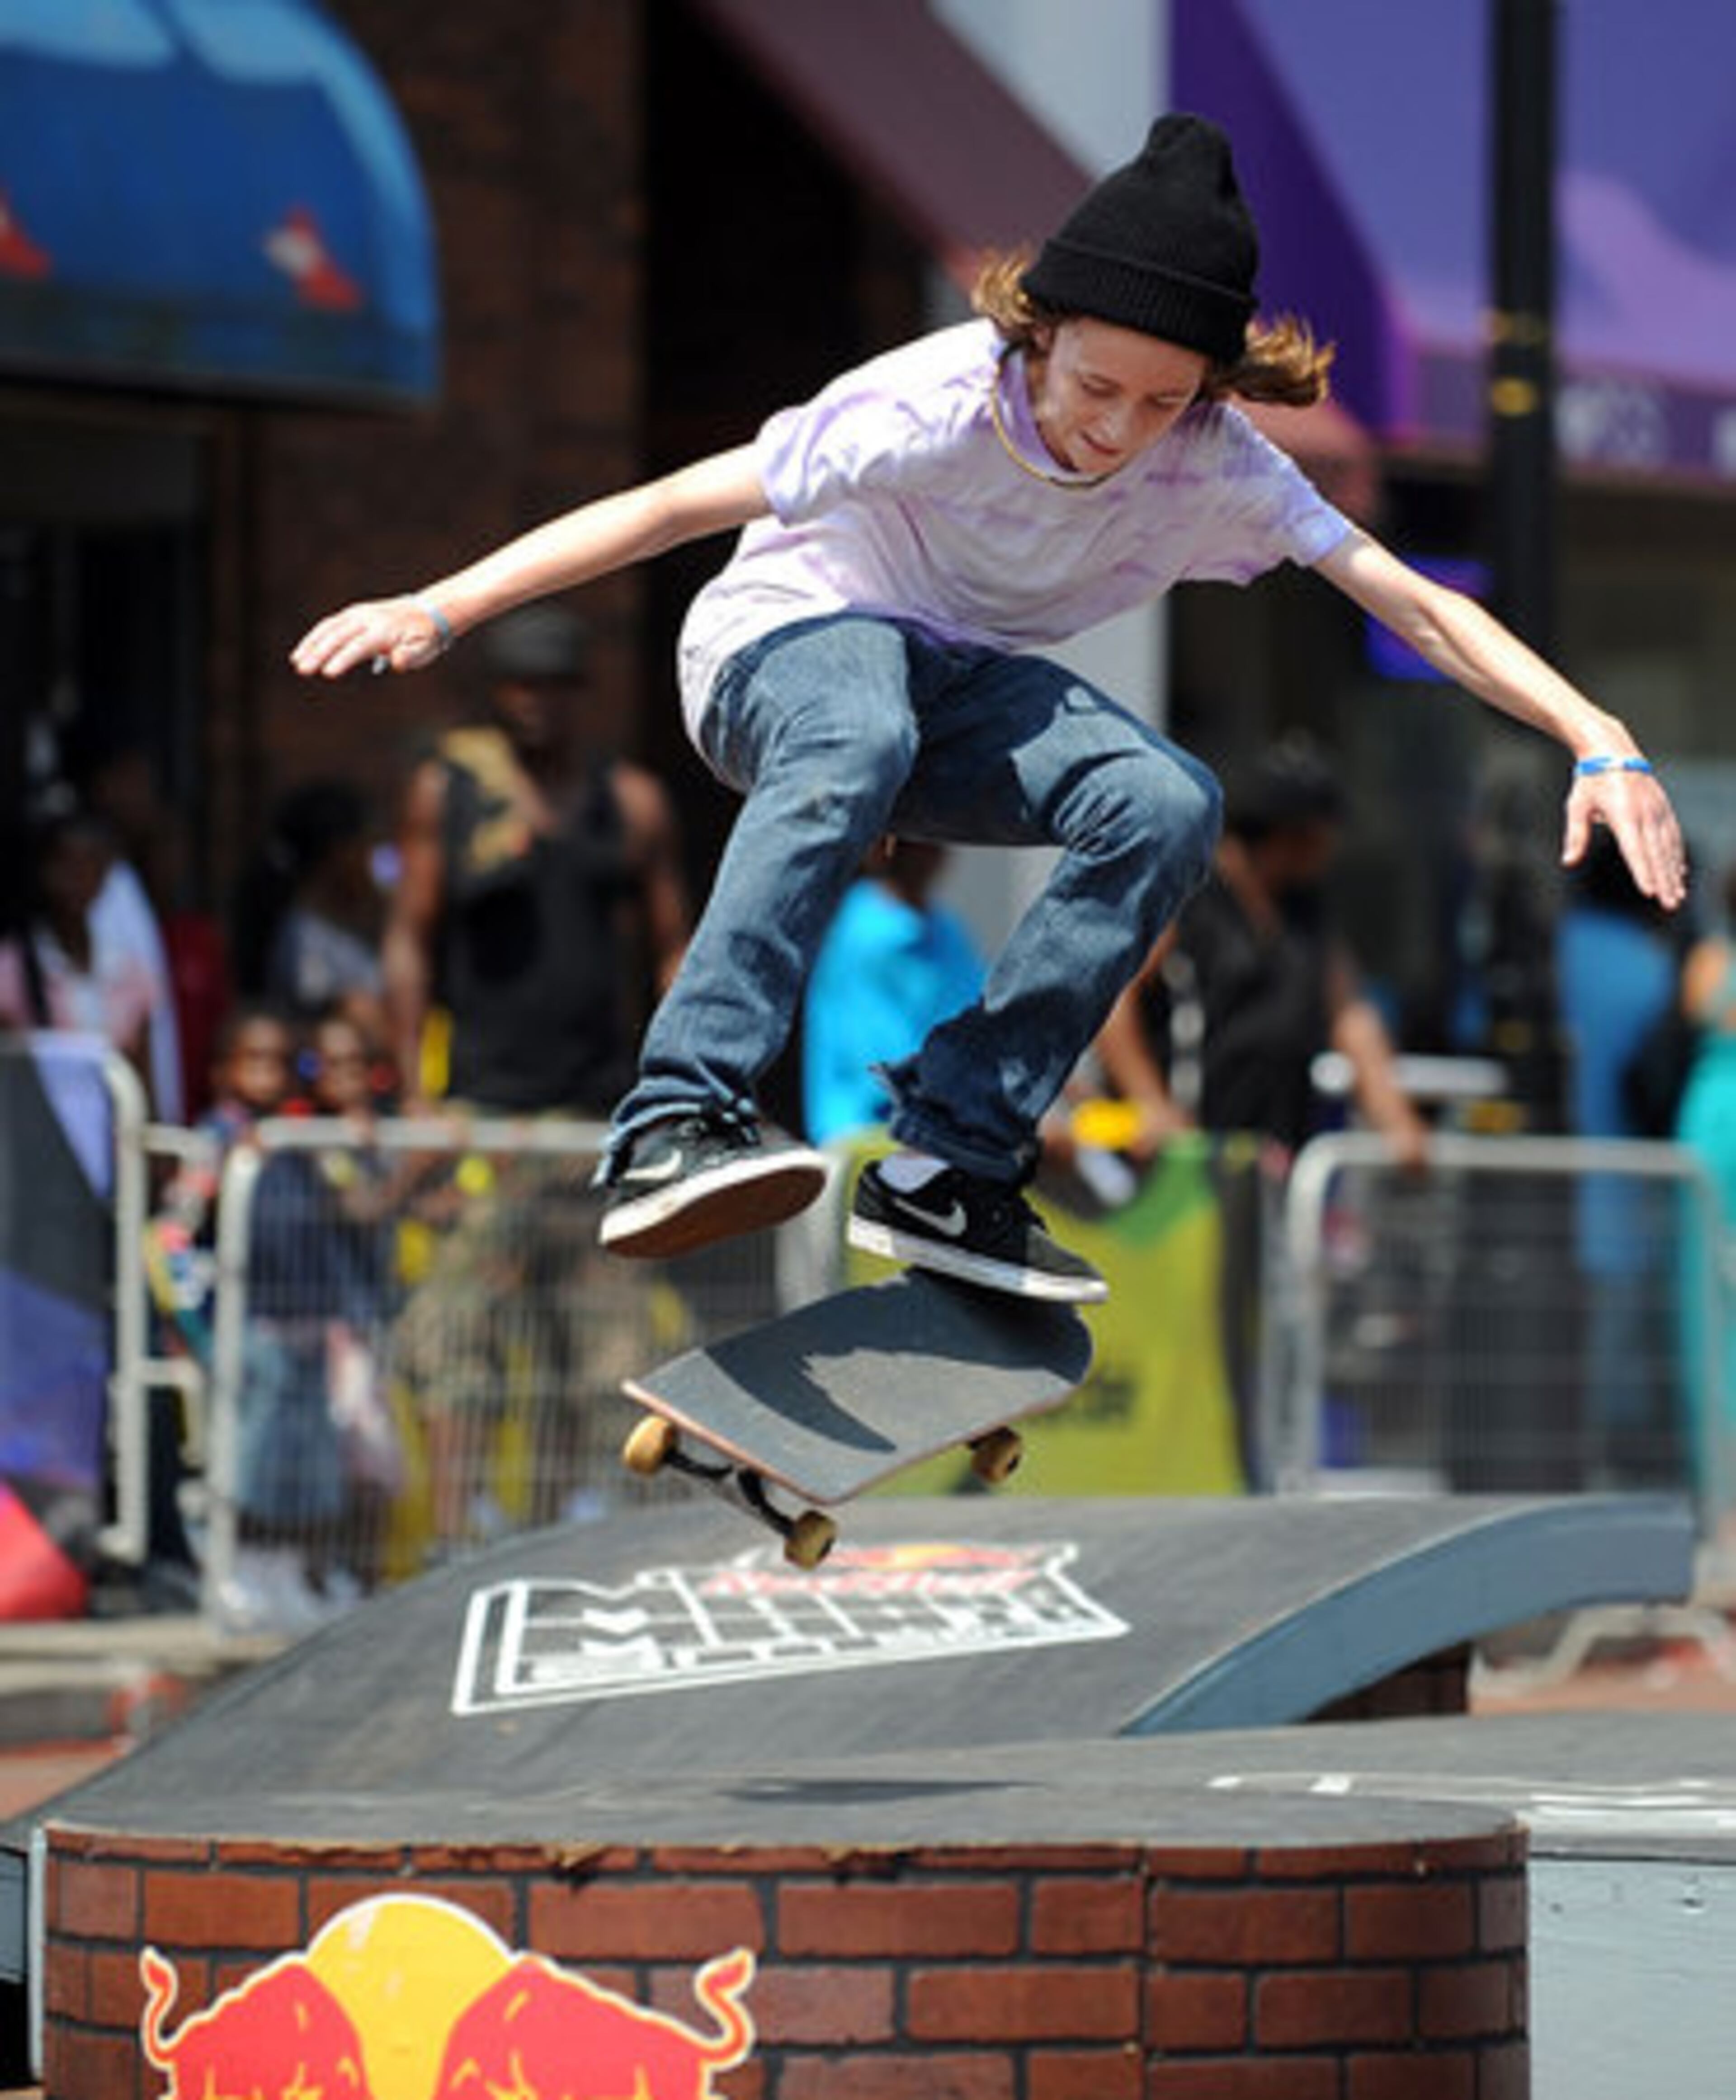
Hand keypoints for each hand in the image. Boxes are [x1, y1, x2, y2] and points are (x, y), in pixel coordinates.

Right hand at [291, 595, 449, 680]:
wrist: (428, 611)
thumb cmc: (425, 637)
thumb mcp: (425, 649)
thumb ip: (410, 657)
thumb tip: (396, 662)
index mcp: (384, 630)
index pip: (358, 646)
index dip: (343, 659)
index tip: (328, 673)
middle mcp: (367, 619)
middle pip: (339, 636)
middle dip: (319, 653)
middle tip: (303, 669)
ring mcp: (358, 614)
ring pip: (329, 628)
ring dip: (311, 644)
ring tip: (297, 661)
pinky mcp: (352, 614)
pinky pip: (329, 624)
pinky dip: (315, 636)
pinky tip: (303, 651)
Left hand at [1562, 765, 1687, 909]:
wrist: (1611, 750)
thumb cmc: (1590, 781)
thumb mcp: (1577, 806)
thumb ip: (1576, 835)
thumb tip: (1568, 862)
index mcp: (1623, 814)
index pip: (1634, 850)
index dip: (1642, 872)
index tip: (1649, 892)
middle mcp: (1645, 813)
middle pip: (1656, 854)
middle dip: (1664, 882)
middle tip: (1670, 906)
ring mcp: (1657, 810)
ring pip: (1668, 848)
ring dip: (1673, 874)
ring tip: (1677, 897)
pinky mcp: (1663, 808)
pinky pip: (1673, 836)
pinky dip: (1676, 856)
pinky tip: (1679, 874)